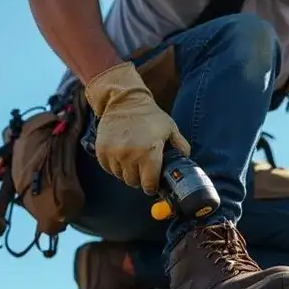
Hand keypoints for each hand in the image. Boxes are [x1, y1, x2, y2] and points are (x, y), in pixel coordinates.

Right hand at [84, 61, 190, 193]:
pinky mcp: (102, 150)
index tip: (152, 184)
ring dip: (126, 172)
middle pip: (133, 182)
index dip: (152, 187)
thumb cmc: (149, 116)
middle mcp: (130, 155)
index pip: (148, 184)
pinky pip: (108, 168)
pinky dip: (114, 166)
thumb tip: (187, 160)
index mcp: (149, 153)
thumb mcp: (170, 129)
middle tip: (142, 169)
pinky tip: (121, 156)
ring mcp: (114, 153)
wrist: (125, 101)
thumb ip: (181, 146)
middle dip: (139, 179)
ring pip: (120, 176)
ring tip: (132, 159)